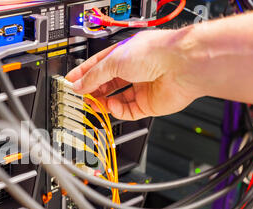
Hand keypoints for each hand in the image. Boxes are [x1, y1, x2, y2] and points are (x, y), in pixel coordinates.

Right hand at [66, 29, 201, 119]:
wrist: (182, 66)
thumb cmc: (156, 53)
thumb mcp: (114, 61)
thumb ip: (94, 76)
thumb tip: (79, 85)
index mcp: (125, 54)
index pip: (98, 65)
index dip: (84, 74)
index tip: (71, 82)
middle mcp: (134, 70)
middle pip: (106, 84)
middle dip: (92, 90)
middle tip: (79, 96)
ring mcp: (141, 88)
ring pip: (115, 99)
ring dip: (102, 102)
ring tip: (91, 103)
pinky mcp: (148, 104)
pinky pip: (127, 111)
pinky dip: (117, 110)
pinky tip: (112, 106)